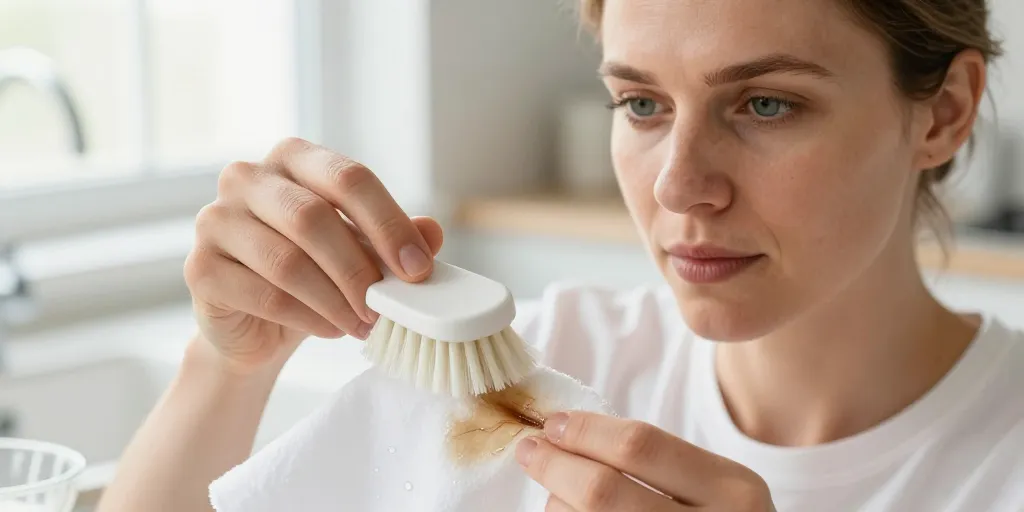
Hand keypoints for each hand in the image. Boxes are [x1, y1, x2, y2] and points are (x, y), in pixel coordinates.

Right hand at [184, 137, 443, 373]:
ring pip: (288, 262)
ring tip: (364, 324)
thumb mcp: (360, 251)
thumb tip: (432, 232)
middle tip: (388, 307)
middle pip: (312, 218)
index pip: (348, 178)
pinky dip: (309, 318)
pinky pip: (265, 295)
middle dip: (359, 269)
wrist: (257, 325)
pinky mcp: (200, 268)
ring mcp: (216, 220)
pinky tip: (332, 329)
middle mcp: (247, 177)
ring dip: (336, 300)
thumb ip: (393, 238)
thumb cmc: (313, 273)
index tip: (418, 268)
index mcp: (294, 158)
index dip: (388, 224)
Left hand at [516, 411, 775, 510]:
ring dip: (557, 504)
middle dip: (555, 465)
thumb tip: (562, 431)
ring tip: (556, 495)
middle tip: (530, 450)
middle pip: (603, 491)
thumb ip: (656, 461)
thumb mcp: (714, 487)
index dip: (585, 431)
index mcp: (733, 490)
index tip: (554, 424)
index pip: (640, 446)